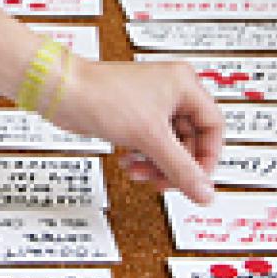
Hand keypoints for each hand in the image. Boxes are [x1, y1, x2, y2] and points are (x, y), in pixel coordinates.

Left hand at [52, 59, 224, 204]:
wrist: (62, 92)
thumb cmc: (101, 95)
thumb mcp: (150, 137)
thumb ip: (180, 168)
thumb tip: (204, 192)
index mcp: (184, 85)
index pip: (213, 127)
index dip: (207, 157)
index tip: (196, 180)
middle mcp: (171, 92)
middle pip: (190, 140)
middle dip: (175, 164)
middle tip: (163, 182)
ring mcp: (151, 104)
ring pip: (168, 145)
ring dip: (157, 164)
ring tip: (140, 173)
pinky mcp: (133, 116)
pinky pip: (150, 144)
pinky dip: (143, 157)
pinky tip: (128, 163)